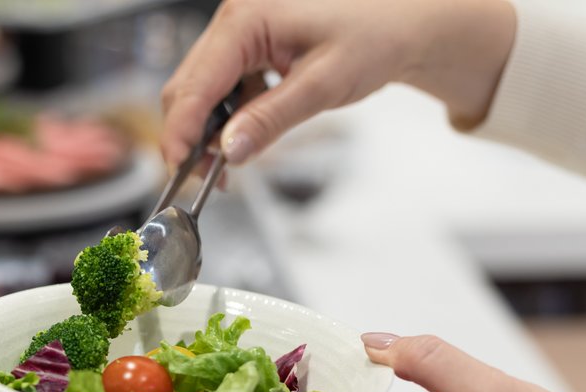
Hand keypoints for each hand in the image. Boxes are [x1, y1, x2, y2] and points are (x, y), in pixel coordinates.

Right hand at [160, 0, 516, 166]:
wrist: (405, 21)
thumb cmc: (375, 35)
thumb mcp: (322, 84)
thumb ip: (270, 119)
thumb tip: (228, 152)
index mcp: (246, 18)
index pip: (194, 84)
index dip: (181, 133)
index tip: (180, 171)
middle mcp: (234, 18)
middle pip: (187, 87)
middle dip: (191, 137)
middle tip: (210, 179)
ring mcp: (239, 30)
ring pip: (200, 90)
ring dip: (208, 130)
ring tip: (230, 163)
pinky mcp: (247, 44)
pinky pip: (221, 86)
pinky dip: (226, 117)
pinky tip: (246, 134)